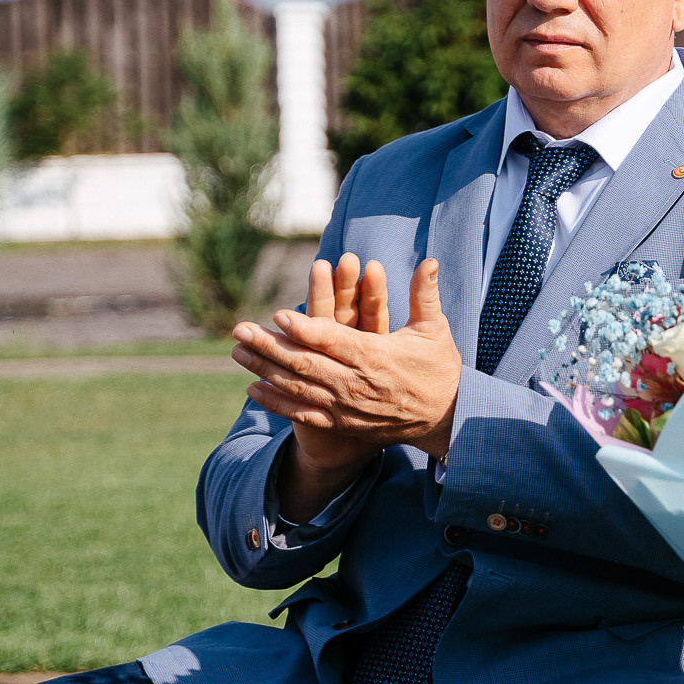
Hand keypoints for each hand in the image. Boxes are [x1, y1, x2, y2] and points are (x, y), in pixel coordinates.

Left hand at [233, 257, 463, 462]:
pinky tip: (253, 389)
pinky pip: (303, 414)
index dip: (306, 329)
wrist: (446, 418)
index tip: (279, 315)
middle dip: (270, 346)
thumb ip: (425, 295)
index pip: (334, 341)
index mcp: (377, 357)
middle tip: (240, 330)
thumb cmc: (439, 368)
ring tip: (237, 352)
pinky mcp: (343, 423)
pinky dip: (277, 403)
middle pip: (306, 364)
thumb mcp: (435, 330)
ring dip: (264, 370)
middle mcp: (357, 383)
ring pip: (298, 388)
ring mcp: (347, 406)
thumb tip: (428, 261)